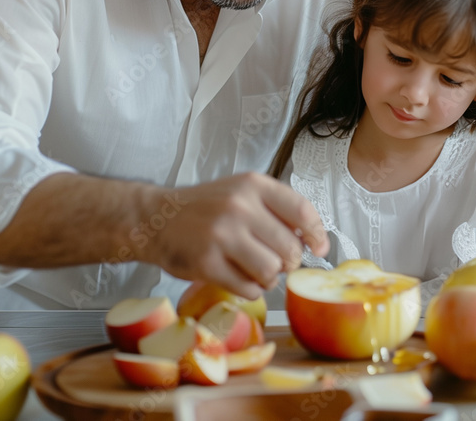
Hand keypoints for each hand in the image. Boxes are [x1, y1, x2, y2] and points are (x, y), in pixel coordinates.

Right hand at [138, 172, 328, 299]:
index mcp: (253, 185)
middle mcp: (239, 207)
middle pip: (290, 248)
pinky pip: (248, 289)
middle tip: (276, 261)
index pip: (302, 212)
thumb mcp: (242, 192)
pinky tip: (238, 278)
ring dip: (269, 278)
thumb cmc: (206, 208)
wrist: (156, 218)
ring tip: (257, 271)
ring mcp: (222, 235)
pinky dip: (250, 290)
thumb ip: (275, 209)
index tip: (320, 248)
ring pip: (272, 271)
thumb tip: (311, 239)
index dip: (317, 234)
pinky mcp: (206, 263)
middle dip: (288, 261)